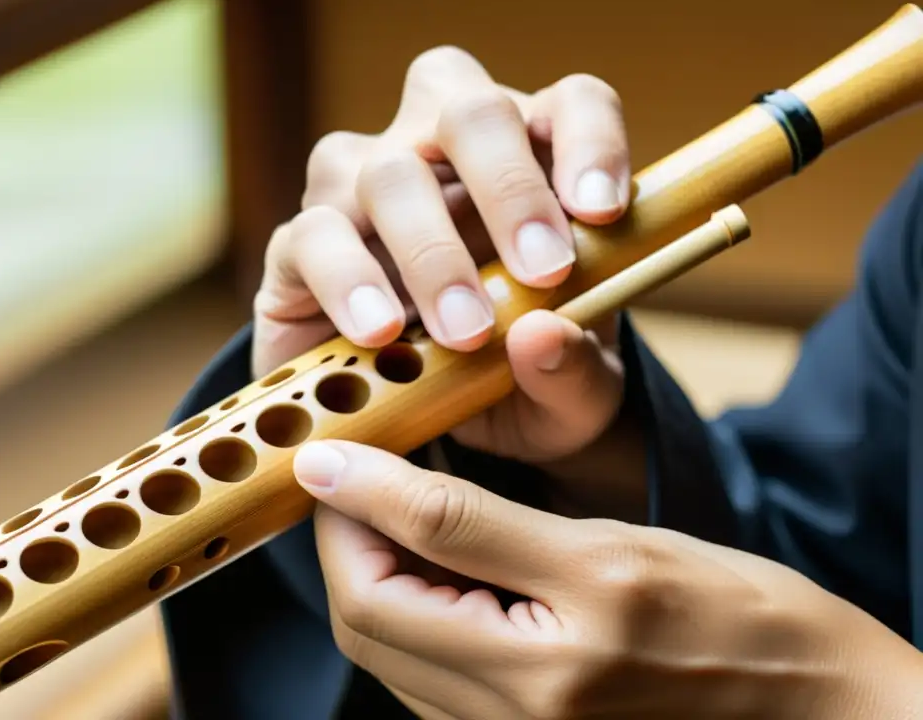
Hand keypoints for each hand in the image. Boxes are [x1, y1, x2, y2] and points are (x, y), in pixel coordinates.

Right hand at [252, 46, 630, 464]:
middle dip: (509, 184)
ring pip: (385, 169)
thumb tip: (541, 337)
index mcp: (532, 164)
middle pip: (468, 107)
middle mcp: (443, 153)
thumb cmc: (514, 381)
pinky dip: (347, 279)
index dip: (591, 141)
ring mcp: (363, 191)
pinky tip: (382, 332)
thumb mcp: (568, 396)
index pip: (572, 104)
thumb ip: (575, 372)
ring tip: (467, 332)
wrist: (424, 428)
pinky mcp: (301, 246)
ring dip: (432, 249)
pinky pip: (312, 233)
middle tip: (544, 269)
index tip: (602, 212)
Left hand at [293, 441, 922, 719]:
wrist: (816, 710)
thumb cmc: (739, 618)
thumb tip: (359, 477)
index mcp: (541, 670)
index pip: (382, 583)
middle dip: (348, 541)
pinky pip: (429, 676)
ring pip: (392, 650)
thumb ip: (473, 521)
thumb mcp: (608, 550)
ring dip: (376, 572)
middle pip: (370, 625)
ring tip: (395, 509)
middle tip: (362, 475)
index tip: (330, 452)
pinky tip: (439, 564)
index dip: (346, 507)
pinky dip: (414, 610)